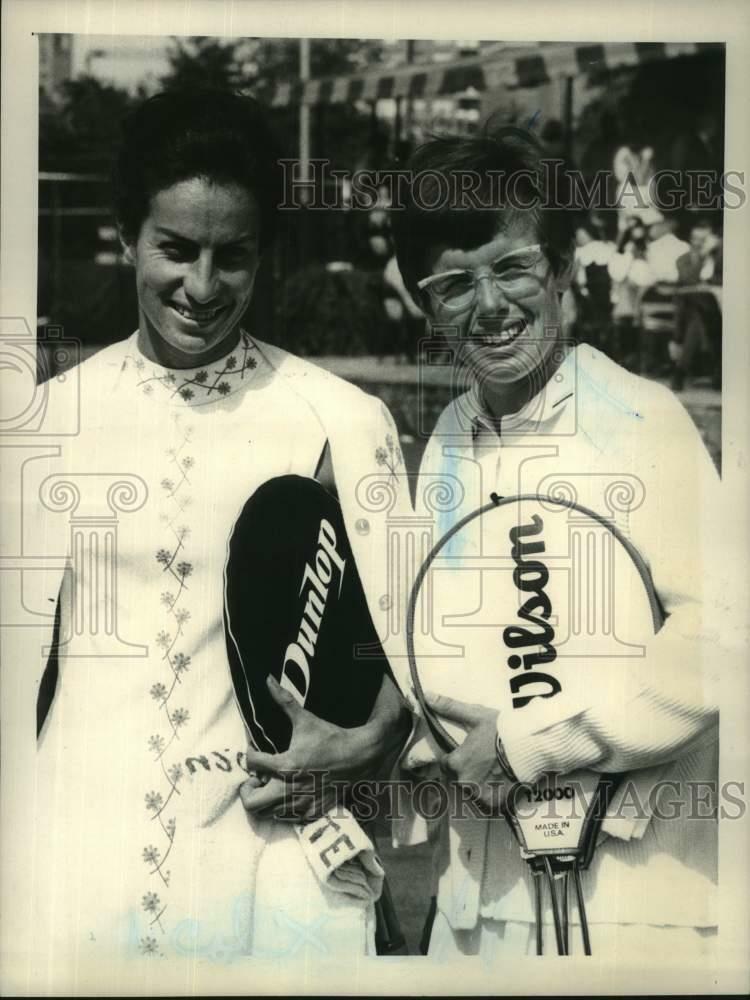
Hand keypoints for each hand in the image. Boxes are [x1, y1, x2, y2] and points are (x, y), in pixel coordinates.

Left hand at [240, 674, 410, 822]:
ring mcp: (301, 803)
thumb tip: (267, 679)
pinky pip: (286, 818)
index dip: (249, 755)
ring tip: (271, 784)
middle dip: (248, 789)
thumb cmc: (331, 737)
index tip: (255, 751)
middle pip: (251, 802)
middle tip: (256, 777)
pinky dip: (282, 809)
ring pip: (267, 813)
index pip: (251, 764)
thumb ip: (283, 700)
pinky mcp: (311, 812)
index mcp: (285, 764)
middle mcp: (290, 788)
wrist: (360, 756)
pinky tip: (288, 792)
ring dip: (265, 798)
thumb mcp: (306, 719)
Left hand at [424, 692, 509, 814]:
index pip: (446, 764)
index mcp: (456, 764)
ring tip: (493, 772)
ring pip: (472, 792)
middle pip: (459, 779)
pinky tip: (499, 784)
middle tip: (483, 761)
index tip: (468, 753)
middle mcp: (464, 783)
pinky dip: (491, 797)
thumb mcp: (475, 716)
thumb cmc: (501, 731)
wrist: (530, 747)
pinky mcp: (496, 805)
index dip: (455, 758)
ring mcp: (480, 796)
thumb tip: (426, 696)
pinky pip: (486, 804)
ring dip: (478, 785)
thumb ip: (449, 708)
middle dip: (467, 772)